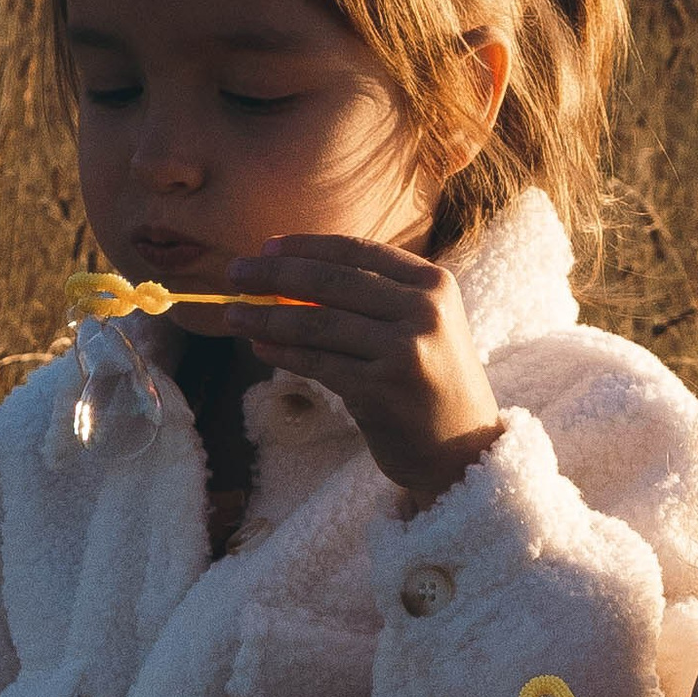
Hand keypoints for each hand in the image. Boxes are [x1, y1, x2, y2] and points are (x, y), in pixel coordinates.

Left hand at [230, 235, 503, 506]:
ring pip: (318, 324)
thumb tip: (288, 278)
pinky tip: (260, 348)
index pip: (357, 251)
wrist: (462, 449)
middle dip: (274, 275)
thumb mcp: (418, 325)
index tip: (266, 248)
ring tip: (234, 314)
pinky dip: (283, 354)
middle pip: (331, 281)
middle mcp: (424, 311)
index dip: (305, 247)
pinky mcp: (382, 389)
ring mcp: (405, 350)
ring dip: (267, 318)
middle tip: (235, 274)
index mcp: (434, 283)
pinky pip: (318, 363)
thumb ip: (369, 298)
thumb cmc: (430, 383)